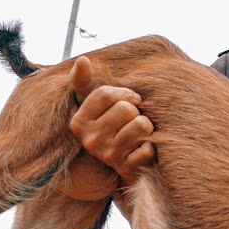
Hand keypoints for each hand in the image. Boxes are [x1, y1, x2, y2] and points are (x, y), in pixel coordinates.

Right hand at [68, 55, 155, 182]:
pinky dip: (150, 146)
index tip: (130, 99)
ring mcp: (108, 156)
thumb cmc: (109, 124)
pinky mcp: (126, 168)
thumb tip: (82, 60)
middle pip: (125, 109)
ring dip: (146, 126)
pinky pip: (149, 147)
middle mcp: (90, 140)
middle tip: (132, 120)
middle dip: (136, 111)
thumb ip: (84, 81)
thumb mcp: (93, 104)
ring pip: (141, 125)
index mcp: (78, 122)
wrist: (122, 162)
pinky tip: (141, 149)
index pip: (105, 94)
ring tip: (139, 132)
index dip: (124, 93)